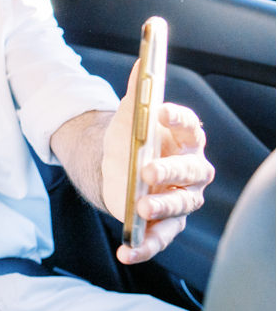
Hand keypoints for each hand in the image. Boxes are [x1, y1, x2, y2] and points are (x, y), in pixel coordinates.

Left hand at [102, 61, 215, 264]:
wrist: (119, 167)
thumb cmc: (135, 139)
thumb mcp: (132, 115)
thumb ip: (140, 91)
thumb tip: (143, 60)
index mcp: (187, 140)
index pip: (191, 127)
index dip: (179, 119)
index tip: (161, 110)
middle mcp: (192, 171)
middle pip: (189, 171)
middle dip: (169, 171)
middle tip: (147, 171)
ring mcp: (181, 199)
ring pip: (180, 205)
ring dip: (162, 206)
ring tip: (141, 207)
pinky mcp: (164, 224)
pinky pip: (158, 239)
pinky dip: (142, 247)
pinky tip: (125, 250)